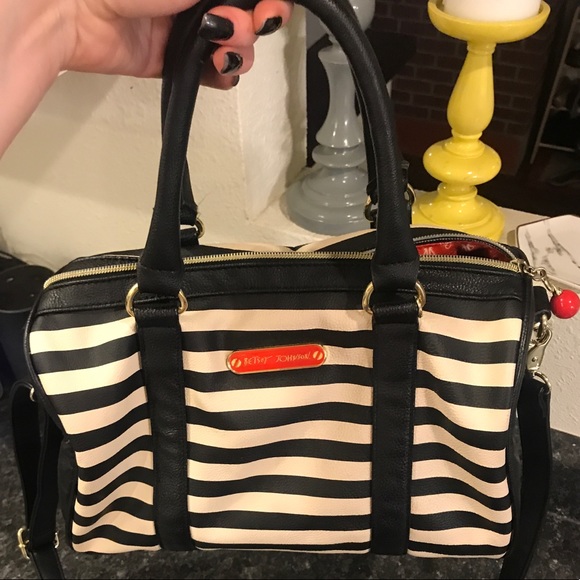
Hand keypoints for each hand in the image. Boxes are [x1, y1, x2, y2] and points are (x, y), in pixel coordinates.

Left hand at [66, 0, 293, 88]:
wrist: (72, 13)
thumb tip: (250, 3)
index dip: (266, 3)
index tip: (270, 12)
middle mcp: (193, 3)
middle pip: (243, 19)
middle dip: (251, 27)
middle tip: (239, 30)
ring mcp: (182, 32)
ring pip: (228, 48)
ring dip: (236, 53)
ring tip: (221, 52)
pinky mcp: (170, 62)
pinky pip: (206, 75)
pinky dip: (219, 77)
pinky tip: (220, 73)